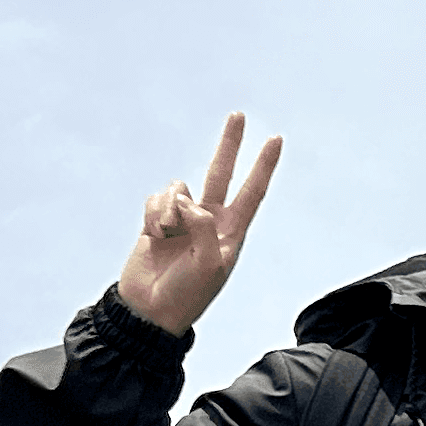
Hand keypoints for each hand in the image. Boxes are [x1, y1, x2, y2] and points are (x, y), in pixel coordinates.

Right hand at [115, 115, 282, 335]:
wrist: (148, 310)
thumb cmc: (186, 294)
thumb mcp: (210, 263)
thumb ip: (204, 225)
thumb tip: (186, 200)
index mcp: (231, 233)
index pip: (253, 192)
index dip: (264, 165)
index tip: (276, 139)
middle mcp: (209, 221)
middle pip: (221, 173)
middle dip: (230, 144)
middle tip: (239, 115)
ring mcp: (182, 219)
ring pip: (178, 188)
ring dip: (169, 208)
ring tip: (165, 235)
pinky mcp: (156, 220)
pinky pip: (156, 199)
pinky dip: (152, 214)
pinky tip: (152, 236)